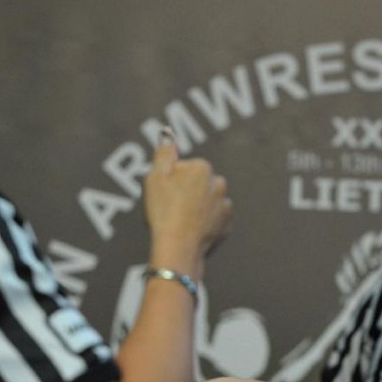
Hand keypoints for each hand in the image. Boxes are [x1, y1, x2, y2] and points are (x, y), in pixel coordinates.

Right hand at [144, 131, 231, 267]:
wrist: (178, 247)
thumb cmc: (164, 211)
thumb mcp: (155, 177)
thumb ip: (164, 153)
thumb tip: (167, 133)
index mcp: (202, 168)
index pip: (183, 168)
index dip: (170, 181)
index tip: (163, 194)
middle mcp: (218, 184)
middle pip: (197, 184)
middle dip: (185, 193)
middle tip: (169, 208)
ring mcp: (224, 206)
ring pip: (206, 202)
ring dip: (196, 208)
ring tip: (180, 221)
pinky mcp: (226, 226)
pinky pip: (212, 220)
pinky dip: (203, 224)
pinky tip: (190, 231)